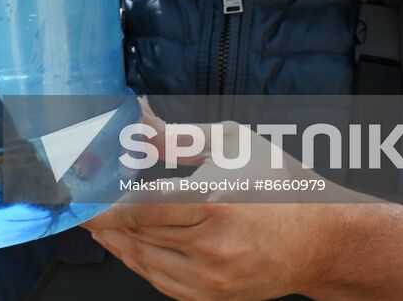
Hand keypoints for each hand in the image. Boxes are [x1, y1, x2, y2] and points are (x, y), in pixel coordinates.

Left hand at [83, 122, 360, 299]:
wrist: (325, 239)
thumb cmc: (283, 185)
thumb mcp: (232, 145)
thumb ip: (178, 136)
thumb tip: (137, 119)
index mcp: (214, 202)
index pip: (139, 207)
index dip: (102, 203)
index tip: (78, 195)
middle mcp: (212, 245)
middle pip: (136, 234)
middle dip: (103, 220)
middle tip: (80, 204)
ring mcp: (213, 278)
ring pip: (144, 261)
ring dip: (116, 242)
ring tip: (99, 222)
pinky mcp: (215, 297)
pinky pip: (162, 282)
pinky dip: (140, 263)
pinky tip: (129, 245)